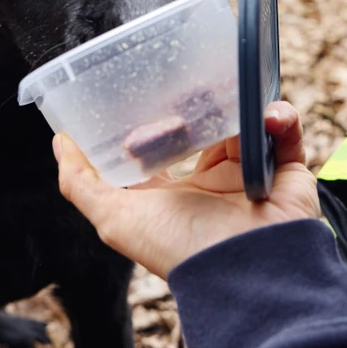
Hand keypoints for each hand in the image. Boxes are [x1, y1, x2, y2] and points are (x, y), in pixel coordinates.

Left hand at [54, 102, 320, 278]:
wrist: (247, 269)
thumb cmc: (178, 248)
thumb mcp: (115, 218)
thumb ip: (81, 183)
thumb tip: (60, 141)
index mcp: (175, 192)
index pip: (163, 145)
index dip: (154, 118)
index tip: (145, 85)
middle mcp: (212, 182)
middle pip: (207, 126)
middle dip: (203, 100)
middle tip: (197, 78)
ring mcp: (250, 174)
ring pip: (246, 122)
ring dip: (241, 103)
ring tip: (233, 92)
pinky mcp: (286, 170)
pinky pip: (285, 132)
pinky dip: (279, 118)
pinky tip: (267, 114)